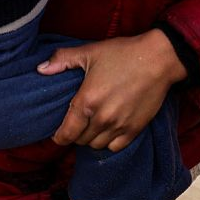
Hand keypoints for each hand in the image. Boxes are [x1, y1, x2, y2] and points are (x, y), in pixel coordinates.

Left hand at [38, 30, 186, 150]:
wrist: (158, 59)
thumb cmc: (123, 54)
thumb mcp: (90, 52)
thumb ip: (62, 60)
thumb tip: (41, 69)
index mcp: (87, 101)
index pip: (66, 133)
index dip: (59, 137)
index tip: (57, 135)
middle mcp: (102, 118)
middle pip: (80, 140)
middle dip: (75, 134)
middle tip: (76, 125)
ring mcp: (120, 126)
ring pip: (97, 145)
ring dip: (92, 139)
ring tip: (92, 127)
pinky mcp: (135, 129)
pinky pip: (116, 147)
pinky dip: (109, 143)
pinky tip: (108, 132)